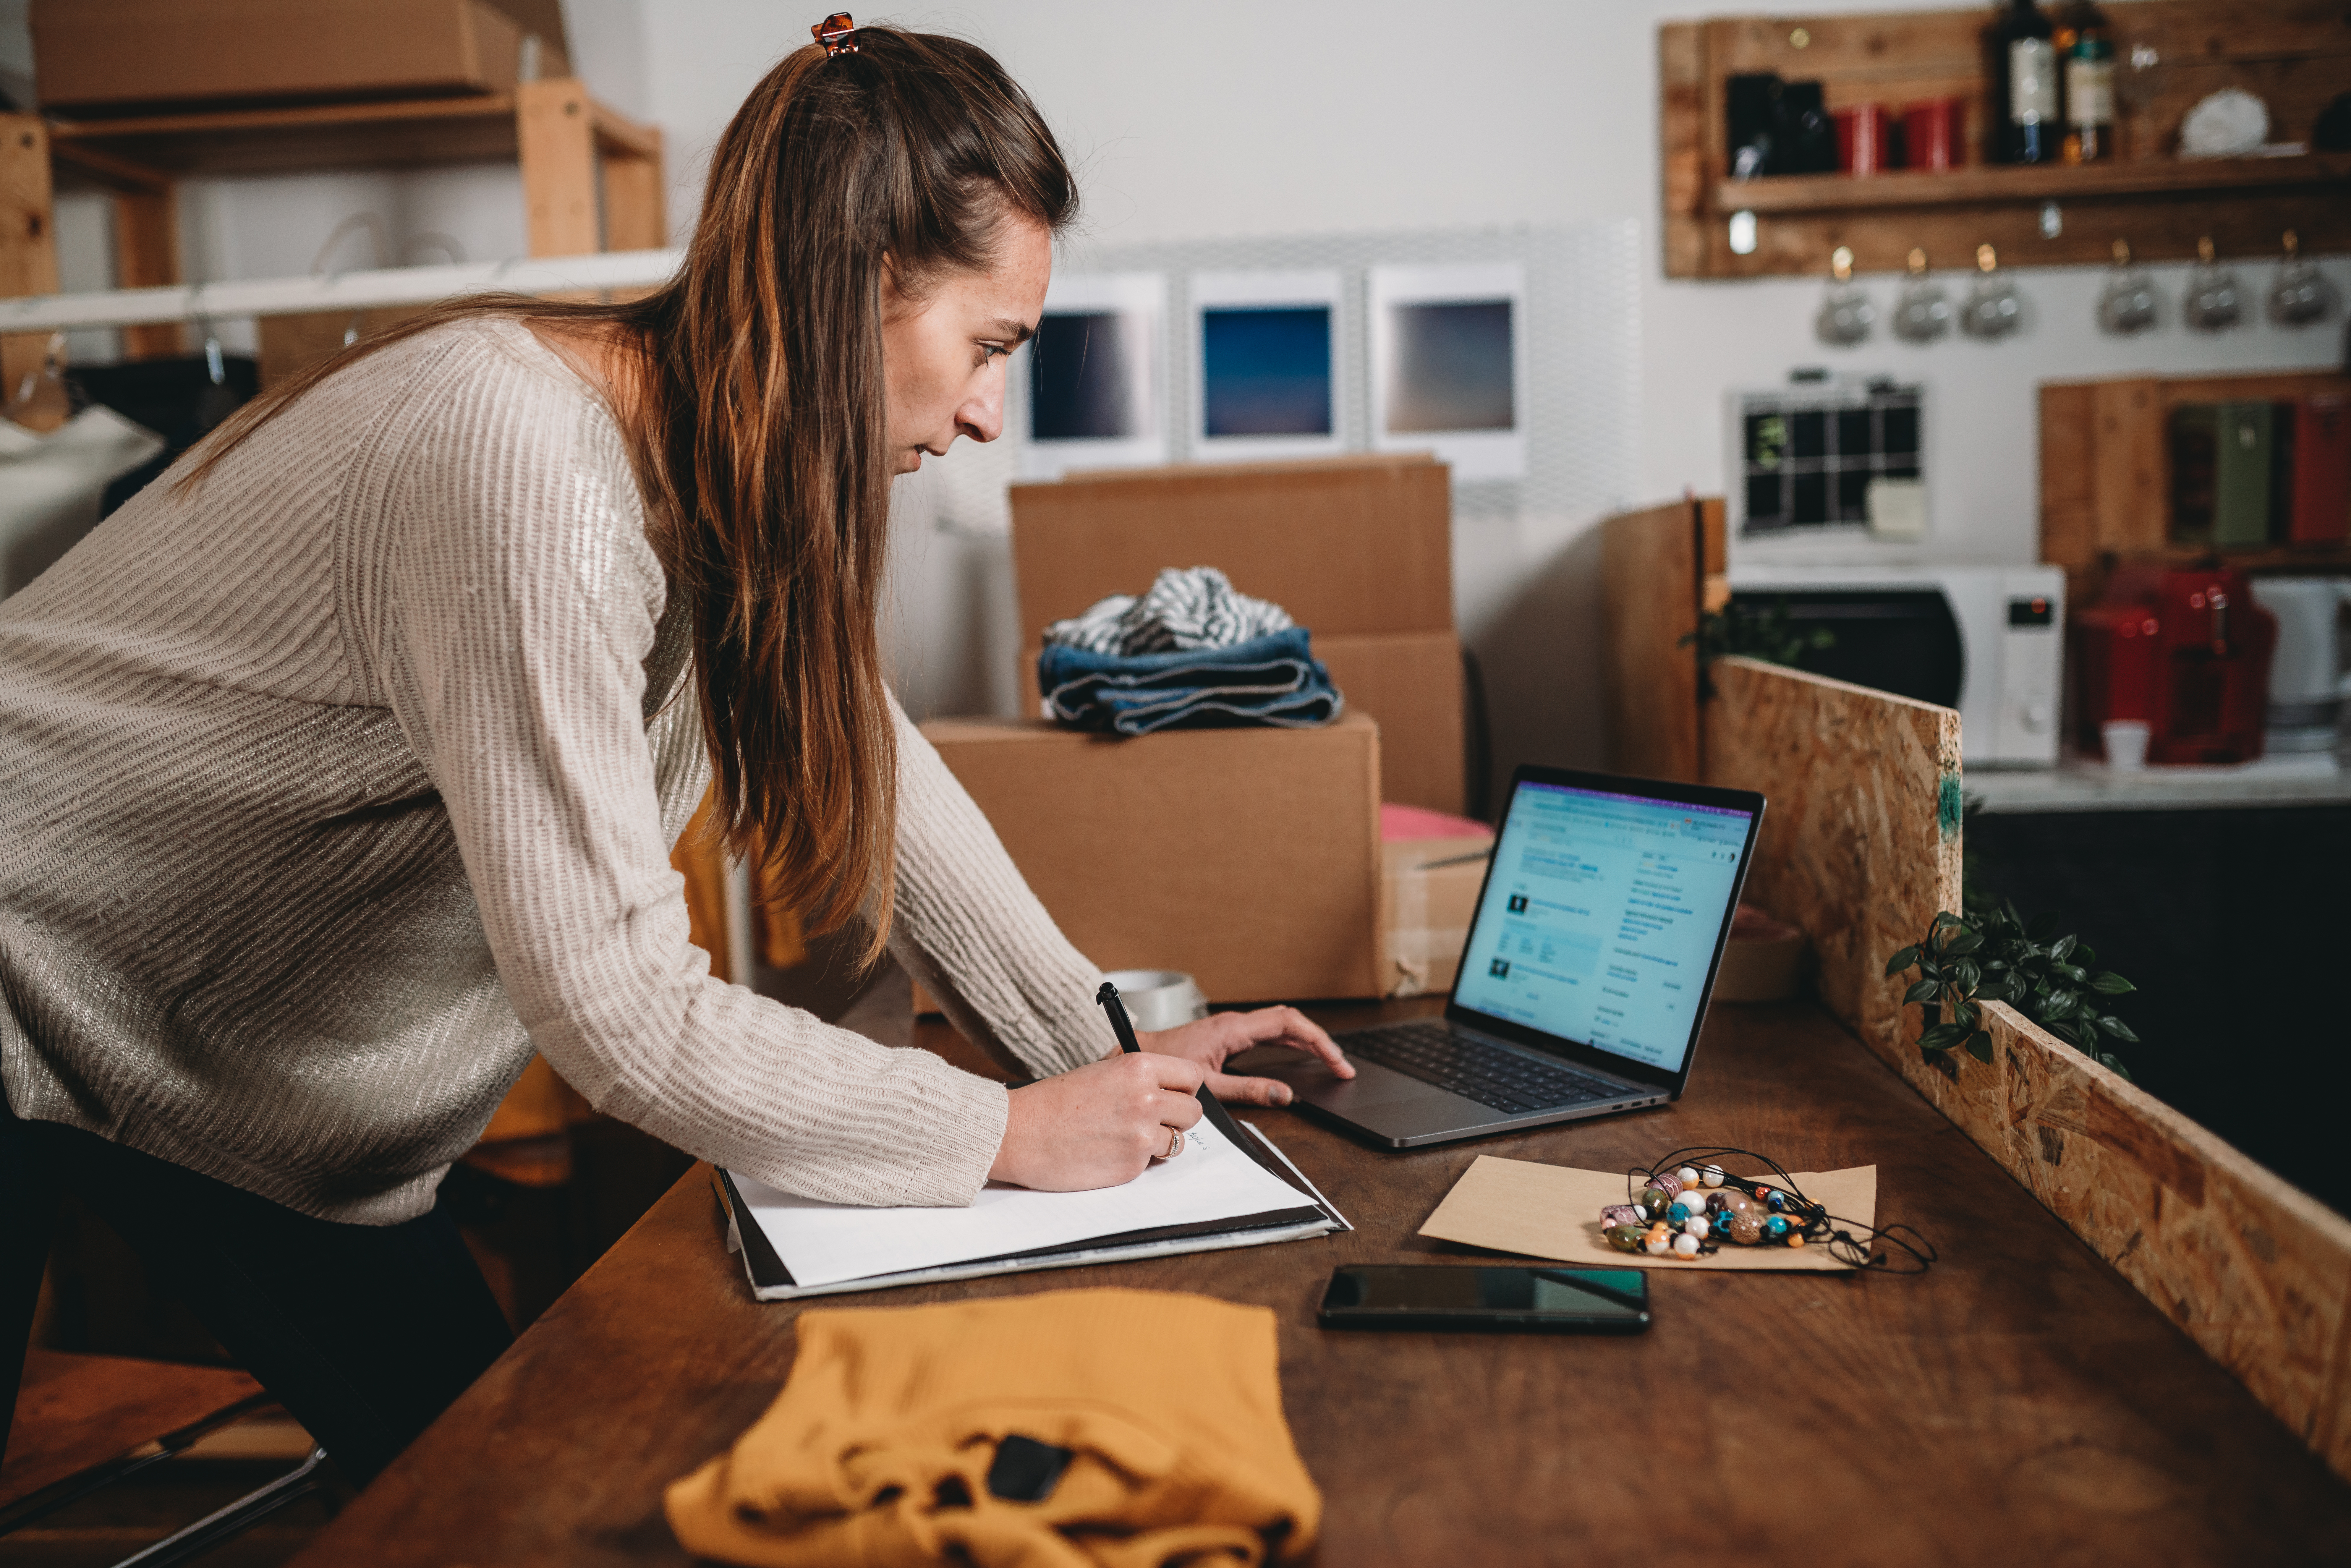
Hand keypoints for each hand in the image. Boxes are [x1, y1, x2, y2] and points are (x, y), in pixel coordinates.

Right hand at [987, 1052, 1205, 1190]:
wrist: (1019, 1132)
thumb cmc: (1053, 1102)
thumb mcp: (1103, 1071)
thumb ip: (1140, 1079)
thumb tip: (1169, 1091)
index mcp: (1140, 1067)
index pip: (1193, 1076)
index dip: (1185, 1088)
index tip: (1174, 1094)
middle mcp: (1147, 1099)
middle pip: (1193, 1111)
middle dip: (1177, 1117)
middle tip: (1153, 1119)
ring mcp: (1142, 1135)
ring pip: (1178, 1141)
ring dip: (1160, 1141)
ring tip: (1127, 1135)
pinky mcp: (1132, 1166)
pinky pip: (1152, 1163)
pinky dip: (1137, 1159)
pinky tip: (1110, 1151)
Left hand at [1136, 1006, 1352, 1106]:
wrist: (1136, 1053)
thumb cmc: (1166, 1065)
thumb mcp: (1210, 1085)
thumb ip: (1248, 1090)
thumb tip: (1284, 1095)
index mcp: (1233, 1029)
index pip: (1288, 1024)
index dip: (1317, 1041)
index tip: (1335, 1061)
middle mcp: (1236, 1023)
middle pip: (1290, 1022)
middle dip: (1319, 1042)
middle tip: (1341, 1066)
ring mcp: (1233, 1028)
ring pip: (1281, 1026)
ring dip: (1307, 1042)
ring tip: (1330, 1062)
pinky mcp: (1229, 1036)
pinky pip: (1268, 1034)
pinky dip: (1290, 1044)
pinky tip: (1301, 1057)